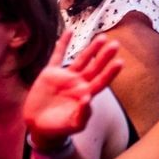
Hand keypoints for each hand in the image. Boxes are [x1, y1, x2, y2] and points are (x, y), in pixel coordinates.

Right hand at [24, 30, 122, 146]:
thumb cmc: (59, 128)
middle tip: (115, 44)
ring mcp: (65, 77)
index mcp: (86, 94)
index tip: (120, 62)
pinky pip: (57, 55)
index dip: (110, 72)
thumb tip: (88, 99)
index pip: (101, 80)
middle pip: (95, 67)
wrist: (38, 126)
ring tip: (102, 37)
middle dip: (105, 56)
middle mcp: (78, 82)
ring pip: (81, 59)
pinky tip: (70, 31)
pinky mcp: (50, 74)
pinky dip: (63, 43)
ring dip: (91, 49)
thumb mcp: (72, 125)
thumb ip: (82, 115)